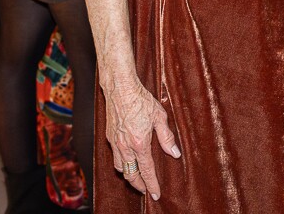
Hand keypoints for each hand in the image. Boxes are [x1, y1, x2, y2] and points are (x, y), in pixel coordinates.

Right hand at [103, 77, 180, 200]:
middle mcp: (124, 146)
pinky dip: (122, 163)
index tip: (156, 194)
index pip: (147, 170)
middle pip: (130, 174)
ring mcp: (115, 142)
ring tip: (136, 177)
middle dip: (138, 185)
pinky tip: (128, 160)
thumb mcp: (160, 117)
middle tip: (146, 190)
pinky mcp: (109, 136)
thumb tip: (174, 153)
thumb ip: (167, 137)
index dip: (152, 184)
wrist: (120, 88)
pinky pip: (115, 156)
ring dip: (128, 175)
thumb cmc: (141, 100)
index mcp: (139, 143)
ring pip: (120, 167)